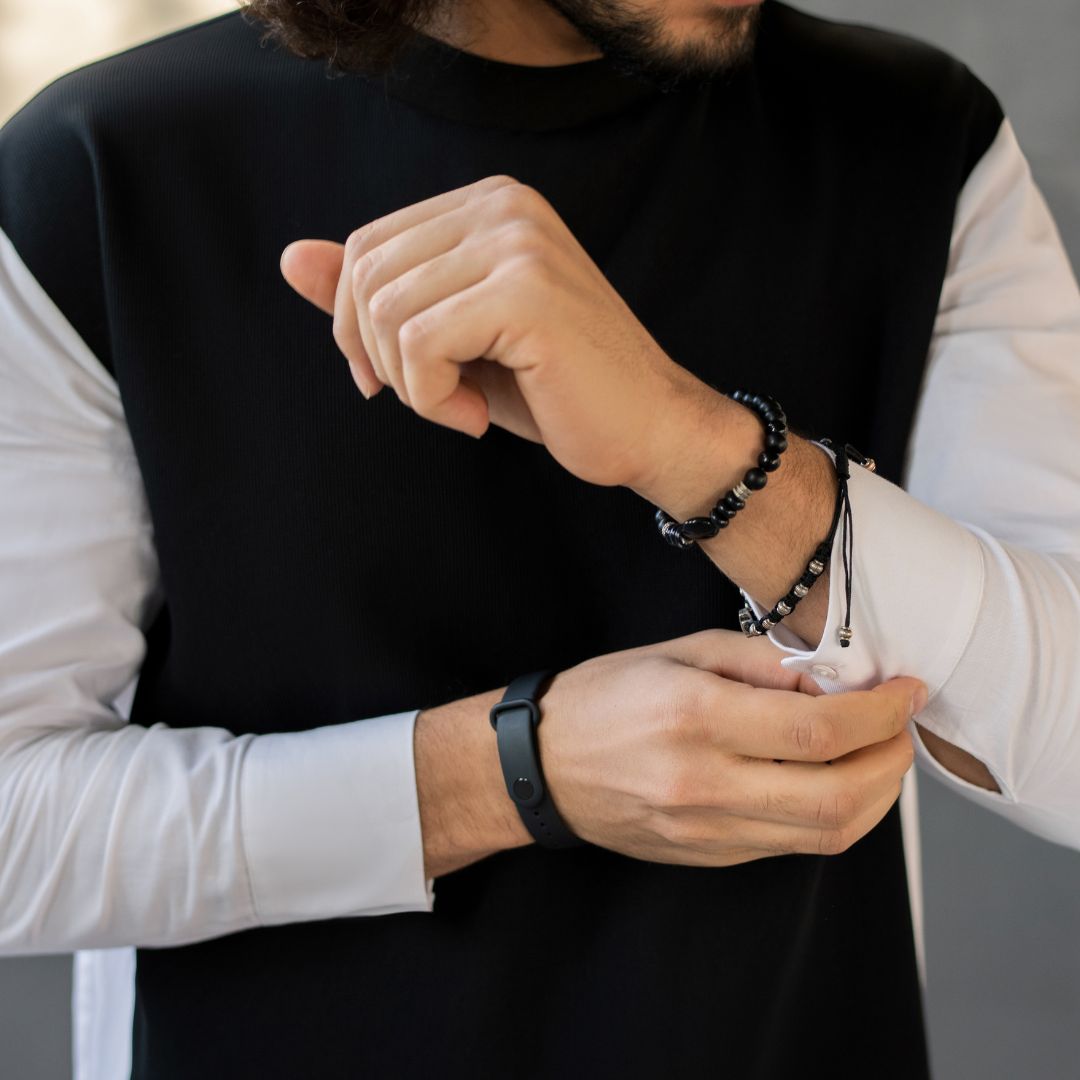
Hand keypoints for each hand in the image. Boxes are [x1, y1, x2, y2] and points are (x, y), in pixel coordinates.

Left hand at [279, 174, 707, 487]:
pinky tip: (474, 417)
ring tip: (461, 408)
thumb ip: (377, 295)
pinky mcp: (526, 292)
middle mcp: (504, 206)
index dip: (357, 326)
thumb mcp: (451, 340)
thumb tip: (291, 257)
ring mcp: (518, 243)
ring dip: (408, 385)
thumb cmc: (553, 389)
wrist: (648, 429)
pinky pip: (419, 343)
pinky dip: (431, 399)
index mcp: (488, 204)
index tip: (397, 381)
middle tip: (432, 400)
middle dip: (377, 356)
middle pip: (367, 274)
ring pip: (386, 311)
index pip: (368, 247)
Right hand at [534, 628, 923, 865]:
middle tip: (904, 728)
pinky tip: (837, 782)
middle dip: (893, 762)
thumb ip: (760, 662)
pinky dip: (835, 816)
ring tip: (882, 756)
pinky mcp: (708, 856)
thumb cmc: (604, 696)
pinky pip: (792, 845)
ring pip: (825, 832)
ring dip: (876, 796)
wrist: (540, 765)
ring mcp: (706, 830)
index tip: (906, 692)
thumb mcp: (679, 653)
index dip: (880, 713)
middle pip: (837, 795)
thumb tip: (833, 679)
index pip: (819, 731)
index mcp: (695, 717)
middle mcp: (704, 783)